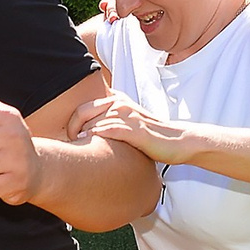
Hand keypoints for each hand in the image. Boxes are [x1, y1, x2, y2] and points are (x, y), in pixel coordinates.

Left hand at [69, 91, 195, 164]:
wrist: (178, 141)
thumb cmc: (150, 136)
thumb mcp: (127, 124)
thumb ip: (108, 122)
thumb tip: (85, 133)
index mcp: (116, 100)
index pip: (83, 106)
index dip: (72, 123)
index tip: (70, 138)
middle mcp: (120, 103)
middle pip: (83, 112)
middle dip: (71, 129)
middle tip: (70, 145)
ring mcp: (128, 115)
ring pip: (93, 122)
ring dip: (82, 137)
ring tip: (77, 149)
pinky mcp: (135, 130)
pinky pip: (110, 130)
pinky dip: (97, 137)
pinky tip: (92, 146)